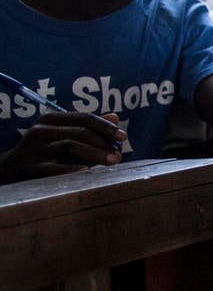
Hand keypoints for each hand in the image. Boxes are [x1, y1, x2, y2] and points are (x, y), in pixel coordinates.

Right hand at [0, 112, 123, 182]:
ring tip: (111, 162)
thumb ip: (87, 127)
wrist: (8, 170)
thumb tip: (115, 117)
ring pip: (70, 146)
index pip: (84, 117)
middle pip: (80, 132)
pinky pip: (54, 167)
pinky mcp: (29, 167)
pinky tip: (87, 173)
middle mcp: (41, 130)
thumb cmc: (43, 152)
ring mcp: (34, 148)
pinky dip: (72, 169)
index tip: (123, 136)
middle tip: (119, 155)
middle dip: (103, 143)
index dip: (106, 127)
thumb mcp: (62, 135)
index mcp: (51, 120)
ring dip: (95, 154)